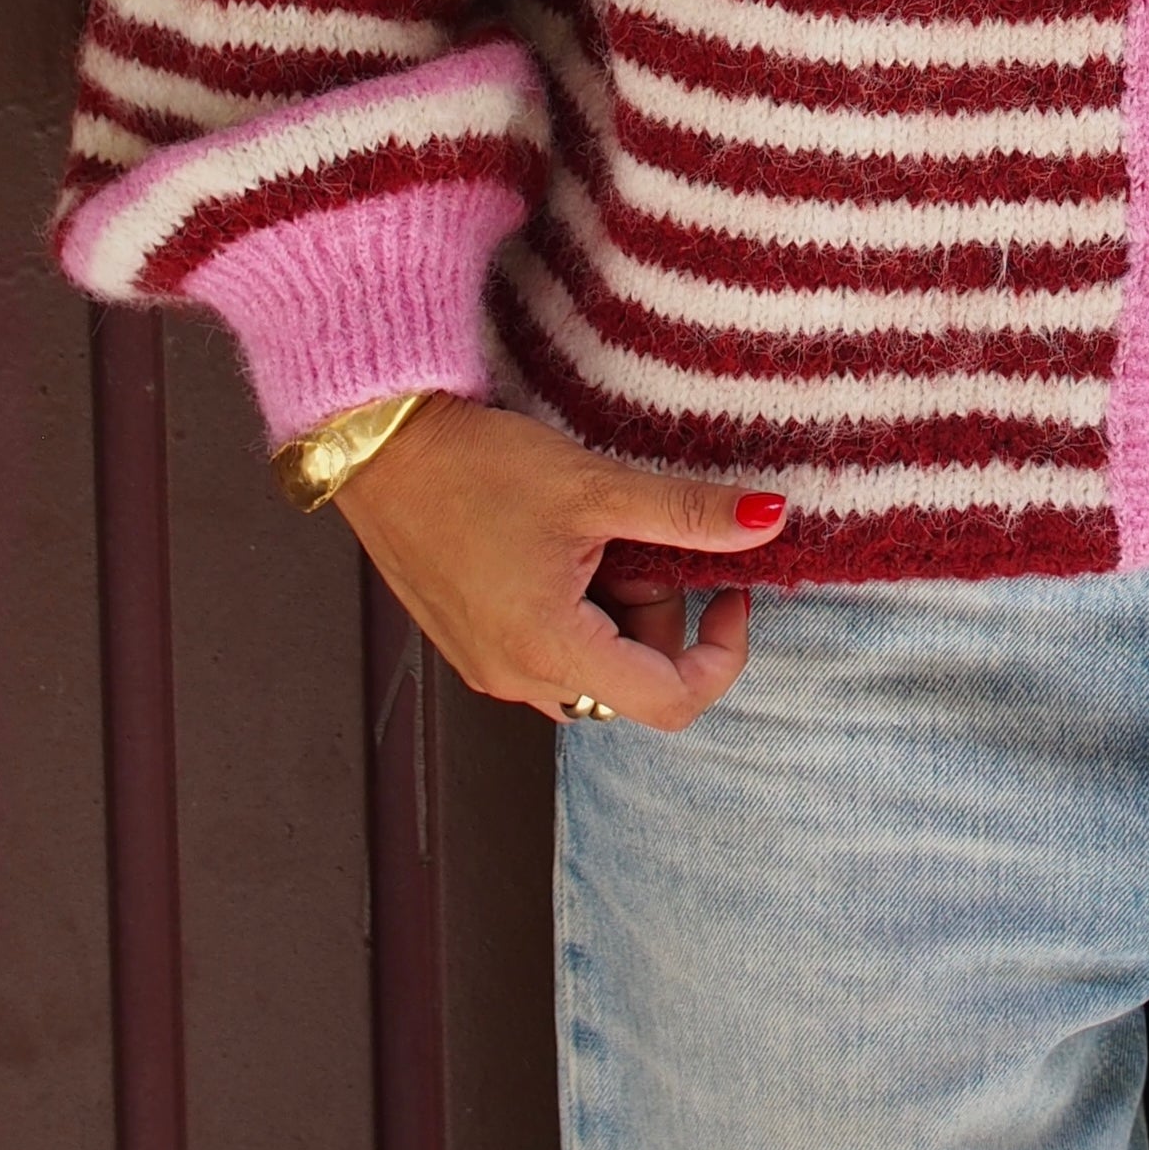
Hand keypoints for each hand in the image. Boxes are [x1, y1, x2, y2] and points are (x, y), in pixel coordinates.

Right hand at [331, 397, 786, 730]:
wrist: (377, 446)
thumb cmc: (477, 465)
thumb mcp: (597, 486)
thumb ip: (689, 513)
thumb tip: (771, 520)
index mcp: (550, 651)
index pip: (670, 703)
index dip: (721, 653)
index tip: (729, 589)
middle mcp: (516, 678)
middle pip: (632, 680)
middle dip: (661, 613)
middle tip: (644, 535)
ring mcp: (489, 664)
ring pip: (593, 663)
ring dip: (619, 609)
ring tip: (597, 531)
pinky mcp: (472, 641)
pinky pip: (550, 647)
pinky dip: (579, 606)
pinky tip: (562, 542)